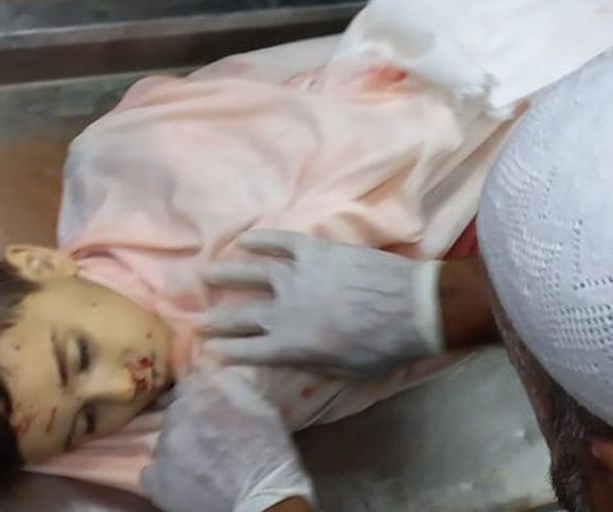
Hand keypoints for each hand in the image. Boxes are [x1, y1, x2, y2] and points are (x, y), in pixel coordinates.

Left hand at [142, 369, 312, 511]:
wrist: (262, 505)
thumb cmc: (269, 455)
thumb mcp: (261, 409)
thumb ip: (230, 383)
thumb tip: (209, 364)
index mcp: (200, 400)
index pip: (187, 380)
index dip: (197, 386)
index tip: (206, 393)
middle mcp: (175, 423)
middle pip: (176, 410)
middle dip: (192, 417)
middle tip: (213, 433)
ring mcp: (161, 454)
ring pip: (167, 438)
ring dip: (181, 443)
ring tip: (203, 458)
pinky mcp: (154, 482)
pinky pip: (153, 467)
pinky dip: (167, 470)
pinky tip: (187, 478)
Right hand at [202, 230, 443, 374]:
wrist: (415, 307)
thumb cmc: (385, 348)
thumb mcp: (346, 371)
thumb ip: (314, 364)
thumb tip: (296, 359)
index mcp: (293, 345)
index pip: (247, 351)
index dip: (226, 352)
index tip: (209, 351)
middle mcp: (286, 310)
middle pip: (241, 316)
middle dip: (216, 320)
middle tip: (197, 321)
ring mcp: (299, 276)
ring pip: (251, 273)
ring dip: (226, 274)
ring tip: (206, 273)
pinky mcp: (316, 250)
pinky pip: (280, 242)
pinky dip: (261, 240)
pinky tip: (244, 240)